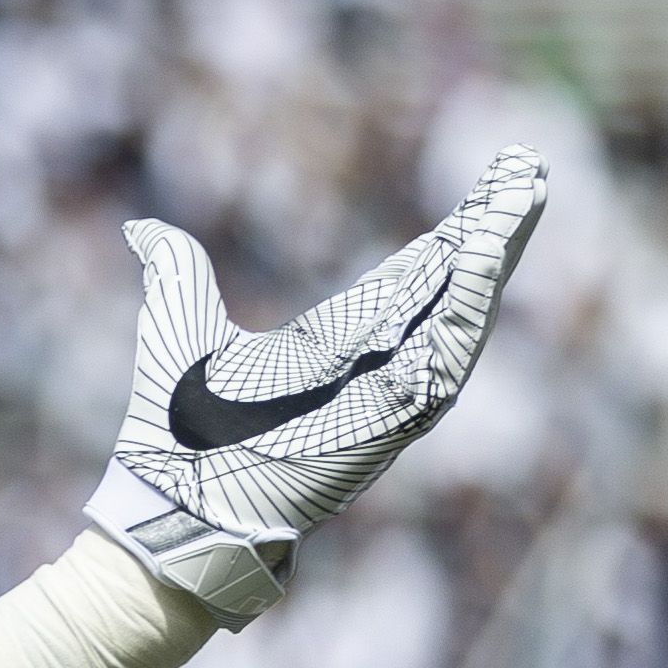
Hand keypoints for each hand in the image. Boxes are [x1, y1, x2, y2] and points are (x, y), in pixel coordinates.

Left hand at [84, 149, 549, 622]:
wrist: (169, 498)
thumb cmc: (171, 430)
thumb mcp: (179, 327)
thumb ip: (177, 271)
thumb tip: (142, 227)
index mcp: (335, 343)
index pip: (408, 277)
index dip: (449, 232)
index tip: (489, 183)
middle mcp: (372, 367)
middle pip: (448, 286)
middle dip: (491, 231)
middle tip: (525, 170)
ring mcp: (389, 394)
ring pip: (460, 315)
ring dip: (494, 257)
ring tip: (522, 195)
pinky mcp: (394, 420)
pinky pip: (446, 357)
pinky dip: (468, 307)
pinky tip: (488, 255)